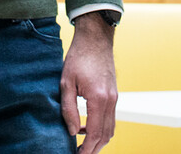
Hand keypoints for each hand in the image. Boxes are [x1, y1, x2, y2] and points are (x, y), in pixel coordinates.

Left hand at [61, 12, 117, 153]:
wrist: (95, 39)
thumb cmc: (79, 57)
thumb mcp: (66, 82)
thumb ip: (68, 109)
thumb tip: (73, 131)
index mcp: (98, 98)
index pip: (95, 134)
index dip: (86, 149)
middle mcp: (111, 101)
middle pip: (106, 136)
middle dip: (93, 150)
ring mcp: (115, 98)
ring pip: (111, 129)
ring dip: (98, 141)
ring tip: (82, 145)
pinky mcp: (114, 94)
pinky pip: (111, 119)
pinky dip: (101, 129)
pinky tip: (87, 127)